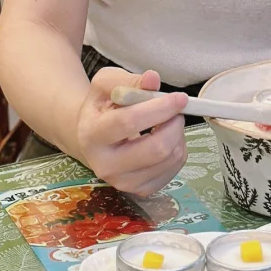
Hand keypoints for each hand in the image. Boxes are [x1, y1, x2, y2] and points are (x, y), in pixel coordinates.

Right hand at [75, 67, 187, 196]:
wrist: (94, 138)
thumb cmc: (102, 106)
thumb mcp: (107, 84)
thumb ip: (129, 80)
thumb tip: (153, 79)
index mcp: (92, 135)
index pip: (129, 122)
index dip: (159, 108)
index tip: (179, 97)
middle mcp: (104, 165)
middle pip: (156, 148)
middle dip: (174, 124)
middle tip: (176, 109)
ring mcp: (123, 182)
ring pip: (169, 158)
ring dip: (178, 134)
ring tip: (168, 121)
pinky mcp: (141, 191)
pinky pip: (174, 169)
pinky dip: (178, 149)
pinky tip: (165, 138)